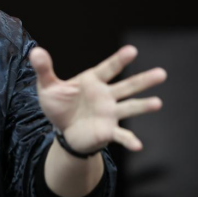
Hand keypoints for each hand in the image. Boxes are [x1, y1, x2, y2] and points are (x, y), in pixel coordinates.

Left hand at [30, 45, 166, 153]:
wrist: (63, 130)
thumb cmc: (59, 105)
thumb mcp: (48, 86)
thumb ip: (44, 69)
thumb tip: (35, 51)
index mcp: (92, 81)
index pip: (108, 68)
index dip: (119, 60)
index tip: (132, 50)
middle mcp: (106, 95)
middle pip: (127, 86)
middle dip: (143, 80)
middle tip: (162, 73)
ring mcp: (110, 113)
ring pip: (130, 107)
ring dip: (144, 106)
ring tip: (158, 103)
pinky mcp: (108, 130)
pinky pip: (121, 135)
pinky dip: (129, 140)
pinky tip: (138, 145)